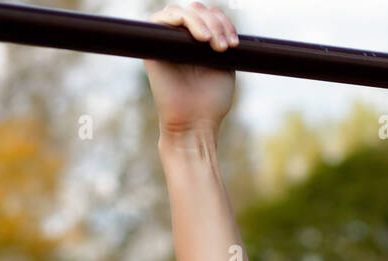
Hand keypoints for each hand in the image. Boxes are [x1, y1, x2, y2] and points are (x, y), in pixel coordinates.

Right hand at [145, 2, 239, 136]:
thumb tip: (218, 16)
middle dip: (216, 23)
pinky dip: (186, 20)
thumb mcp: (224, 66)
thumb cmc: (210, 102)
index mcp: (197, 43)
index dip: (223, 22)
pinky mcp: (152, 45)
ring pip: (183, 11)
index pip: (209, 15)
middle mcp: (180, 39)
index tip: (235, 44)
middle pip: (197, 9)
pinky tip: (202, 38)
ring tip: (215, 46)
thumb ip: (220, 39)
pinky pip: (164, 17)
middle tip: (224, 48)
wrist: (195, 123)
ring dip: (204, 22)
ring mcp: (165, 41)